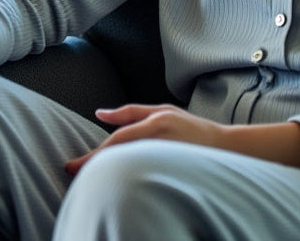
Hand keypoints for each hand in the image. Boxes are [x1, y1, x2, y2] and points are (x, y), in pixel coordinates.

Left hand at [64, 103, 225, 174]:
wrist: (228, 148)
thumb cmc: (192, 128)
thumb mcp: (162, 111)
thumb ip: (130, 112)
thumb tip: (99, 113)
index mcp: (156, 124)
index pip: (117, 141)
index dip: (92, 154)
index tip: (71, 165)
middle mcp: (161, 141)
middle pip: (121, 157)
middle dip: (95, 167)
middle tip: (73, 173)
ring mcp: (169, 159)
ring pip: (132, 170)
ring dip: (110, 175)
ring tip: (90, 181)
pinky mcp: (175, 175)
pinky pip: (146, 180)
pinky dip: (130, 183)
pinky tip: (118, 187)